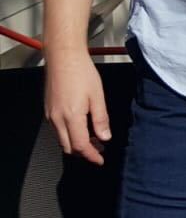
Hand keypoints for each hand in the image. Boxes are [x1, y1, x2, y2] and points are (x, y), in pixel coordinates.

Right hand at [44, 50, 110, 164]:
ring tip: (94, 138)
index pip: (80, 146)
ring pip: (62, 139)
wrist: (63, 57)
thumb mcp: (98, 96)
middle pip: (69, 147)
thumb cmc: (82, 73)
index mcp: (71, 117)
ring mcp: (50, 115)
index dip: (92, 156)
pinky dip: (70, 134)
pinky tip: (82, 127)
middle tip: (100, 150)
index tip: (101, 160)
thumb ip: (101, 119)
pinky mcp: (48, 109)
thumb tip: (105, 138)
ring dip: (77, 143)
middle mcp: (57, 119)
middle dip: (84, 152)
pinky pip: (58, 129)